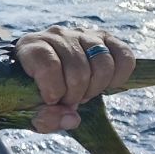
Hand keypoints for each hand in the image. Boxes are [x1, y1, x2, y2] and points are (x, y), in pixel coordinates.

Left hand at [15, 26, 135, 132]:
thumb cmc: (34, 95)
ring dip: (96, 87)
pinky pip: (124, 56)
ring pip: (102, 61)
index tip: (52, 101)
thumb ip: (45, 119)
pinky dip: (120, 76)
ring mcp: (81, 34)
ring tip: (84, 93)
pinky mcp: (103, 38)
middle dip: (76, 94)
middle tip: (70, 101)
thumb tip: (72, 117)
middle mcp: (56, 34)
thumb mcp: (31, 113)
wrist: (44, 78)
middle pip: (78, 68)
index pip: (48, 65)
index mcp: (31, 47)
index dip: (54, 90)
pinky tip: (106, 86)